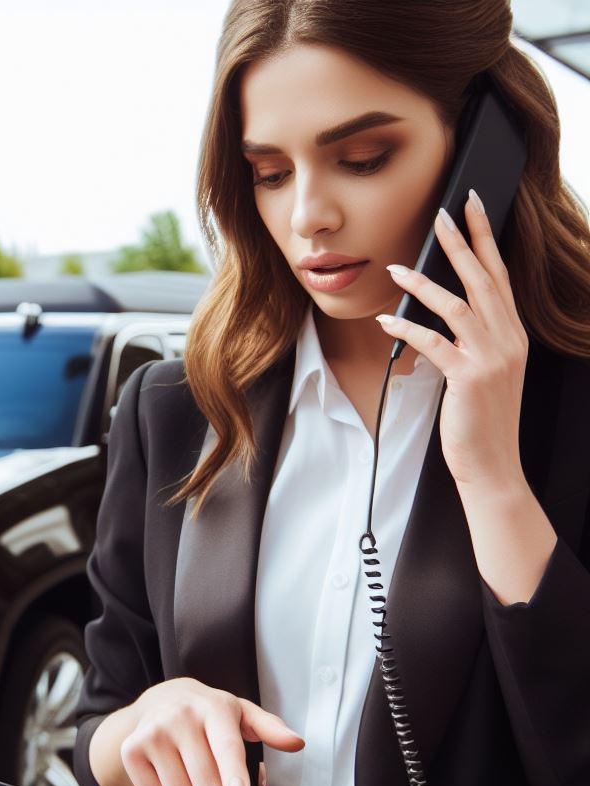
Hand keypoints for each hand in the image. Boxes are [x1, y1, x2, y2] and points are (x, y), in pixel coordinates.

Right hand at [120, 677, 303, 785]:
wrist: (160, 701)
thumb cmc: (207, 714)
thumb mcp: (241, 714)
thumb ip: (270, 729)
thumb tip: (296, 742)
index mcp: (214, 707)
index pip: (226, 746)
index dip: (233, 773)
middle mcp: (180, 717)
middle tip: (215, 778)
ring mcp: (152, 734)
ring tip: (193, 777)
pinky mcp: (131, 751)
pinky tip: (172, 782)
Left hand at [375, 189, 527, 492]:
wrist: (493, 463)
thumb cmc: (481, 420)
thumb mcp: (487, 373)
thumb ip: (474, 342)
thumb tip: (444, 315)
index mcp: (513, 335)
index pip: (500, 276)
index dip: (486, 239)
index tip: (473, 209)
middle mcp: (508, 340)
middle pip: (484, 279)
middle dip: (461, 242)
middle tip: (442, 212)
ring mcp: (491, 358)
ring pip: (458, 305)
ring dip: (424, 283)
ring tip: (396, 268)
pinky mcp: (469, 378)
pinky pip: (433, 343)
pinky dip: (407, 329)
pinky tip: (385, 321)